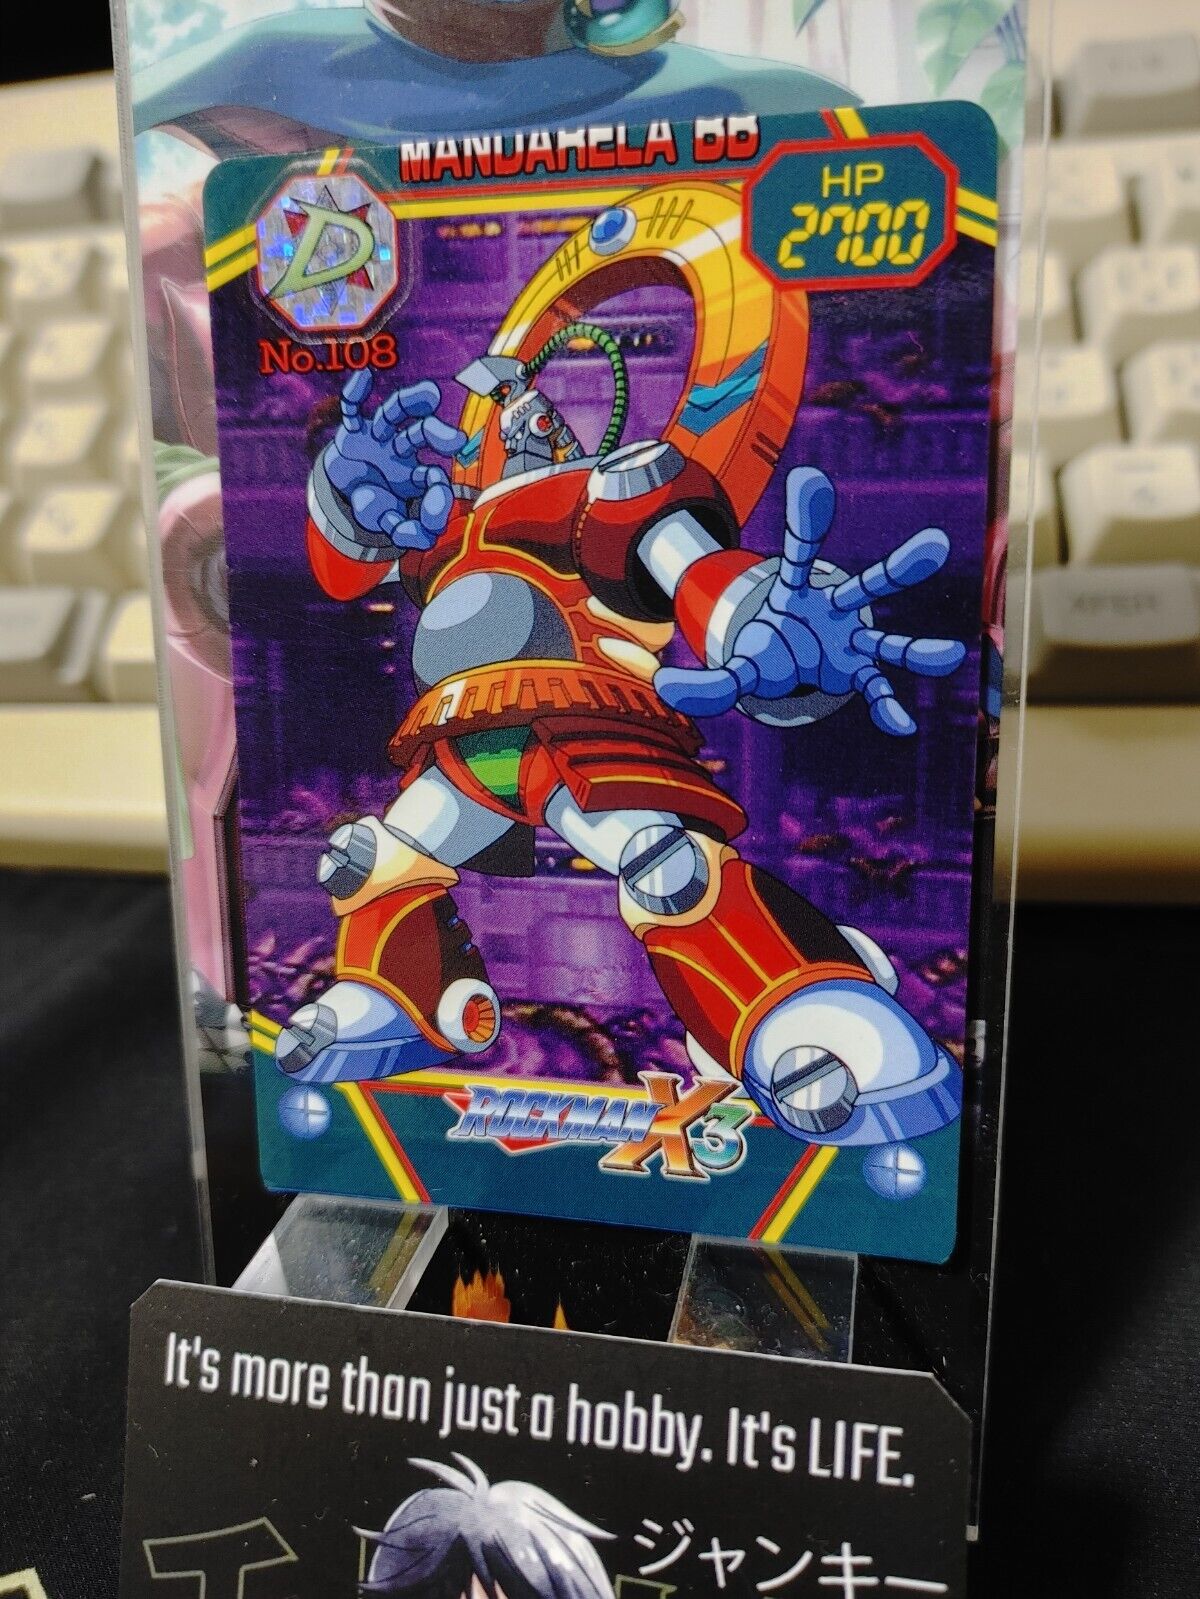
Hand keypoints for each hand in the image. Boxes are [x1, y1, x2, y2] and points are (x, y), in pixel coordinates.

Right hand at [324, 369, 466, 550]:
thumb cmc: (374, 504)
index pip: (433, 478)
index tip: (436, 502)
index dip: (437, 493)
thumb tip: (429, 538)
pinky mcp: (352, 431)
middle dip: (439, 434)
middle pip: (422, 434)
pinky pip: (352, 409)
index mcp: (415, 475)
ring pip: (395, 412)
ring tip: (432, 394)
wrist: (340, 493)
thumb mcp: (389, 525)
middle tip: (457, 440)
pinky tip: (364, 378)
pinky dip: (355, 394)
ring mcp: (377, 438)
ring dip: (412, 401)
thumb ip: (410, 533)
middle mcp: (401, 450)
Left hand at [655, 467, 965, 734]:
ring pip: (886, 639)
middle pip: (867, 585)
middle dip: (901, 569)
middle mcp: (831, 612)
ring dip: (917, 649)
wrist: (785, 667)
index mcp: (792, 593)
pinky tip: (900, 727)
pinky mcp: (856, 674)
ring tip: (952, 656)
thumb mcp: (727, 669)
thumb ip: (701, 680)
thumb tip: (665, 686)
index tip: (812, 482)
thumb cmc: (760, 655)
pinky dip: (886, 707)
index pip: (800, 552)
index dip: (806, 520)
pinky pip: (875, 689)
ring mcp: (850, 643)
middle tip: (937, 547)